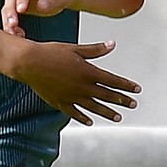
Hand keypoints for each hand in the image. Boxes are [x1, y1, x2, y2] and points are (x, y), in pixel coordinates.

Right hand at [0, 0, 78, 30]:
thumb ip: (53, 0)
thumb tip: (41, 6)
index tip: (20, 10)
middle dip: (10, 12)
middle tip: (12, 25)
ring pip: (8, 7)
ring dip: (8, 20)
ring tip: (13, 33)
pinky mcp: (19, 5)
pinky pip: (11, 15)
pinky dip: (11, 25)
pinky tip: (16, 34)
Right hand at [8, 39, 139, 124]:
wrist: (29, 63)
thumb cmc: (51, 52)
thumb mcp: (75, 49)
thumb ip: (95, 50)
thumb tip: (112, 44)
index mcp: (88, 72)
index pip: (113, 81)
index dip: (126, 86)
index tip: (136, 90)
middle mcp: (82, 86)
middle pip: (106, 95)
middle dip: (122, 100)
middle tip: (133, 104)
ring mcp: (71, 96)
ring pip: (94, 107)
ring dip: (107, 112)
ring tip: (118, 117)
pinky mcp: (60, 102)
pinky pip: (75, 113)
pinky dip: (83, 118)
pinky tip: (90, 121)